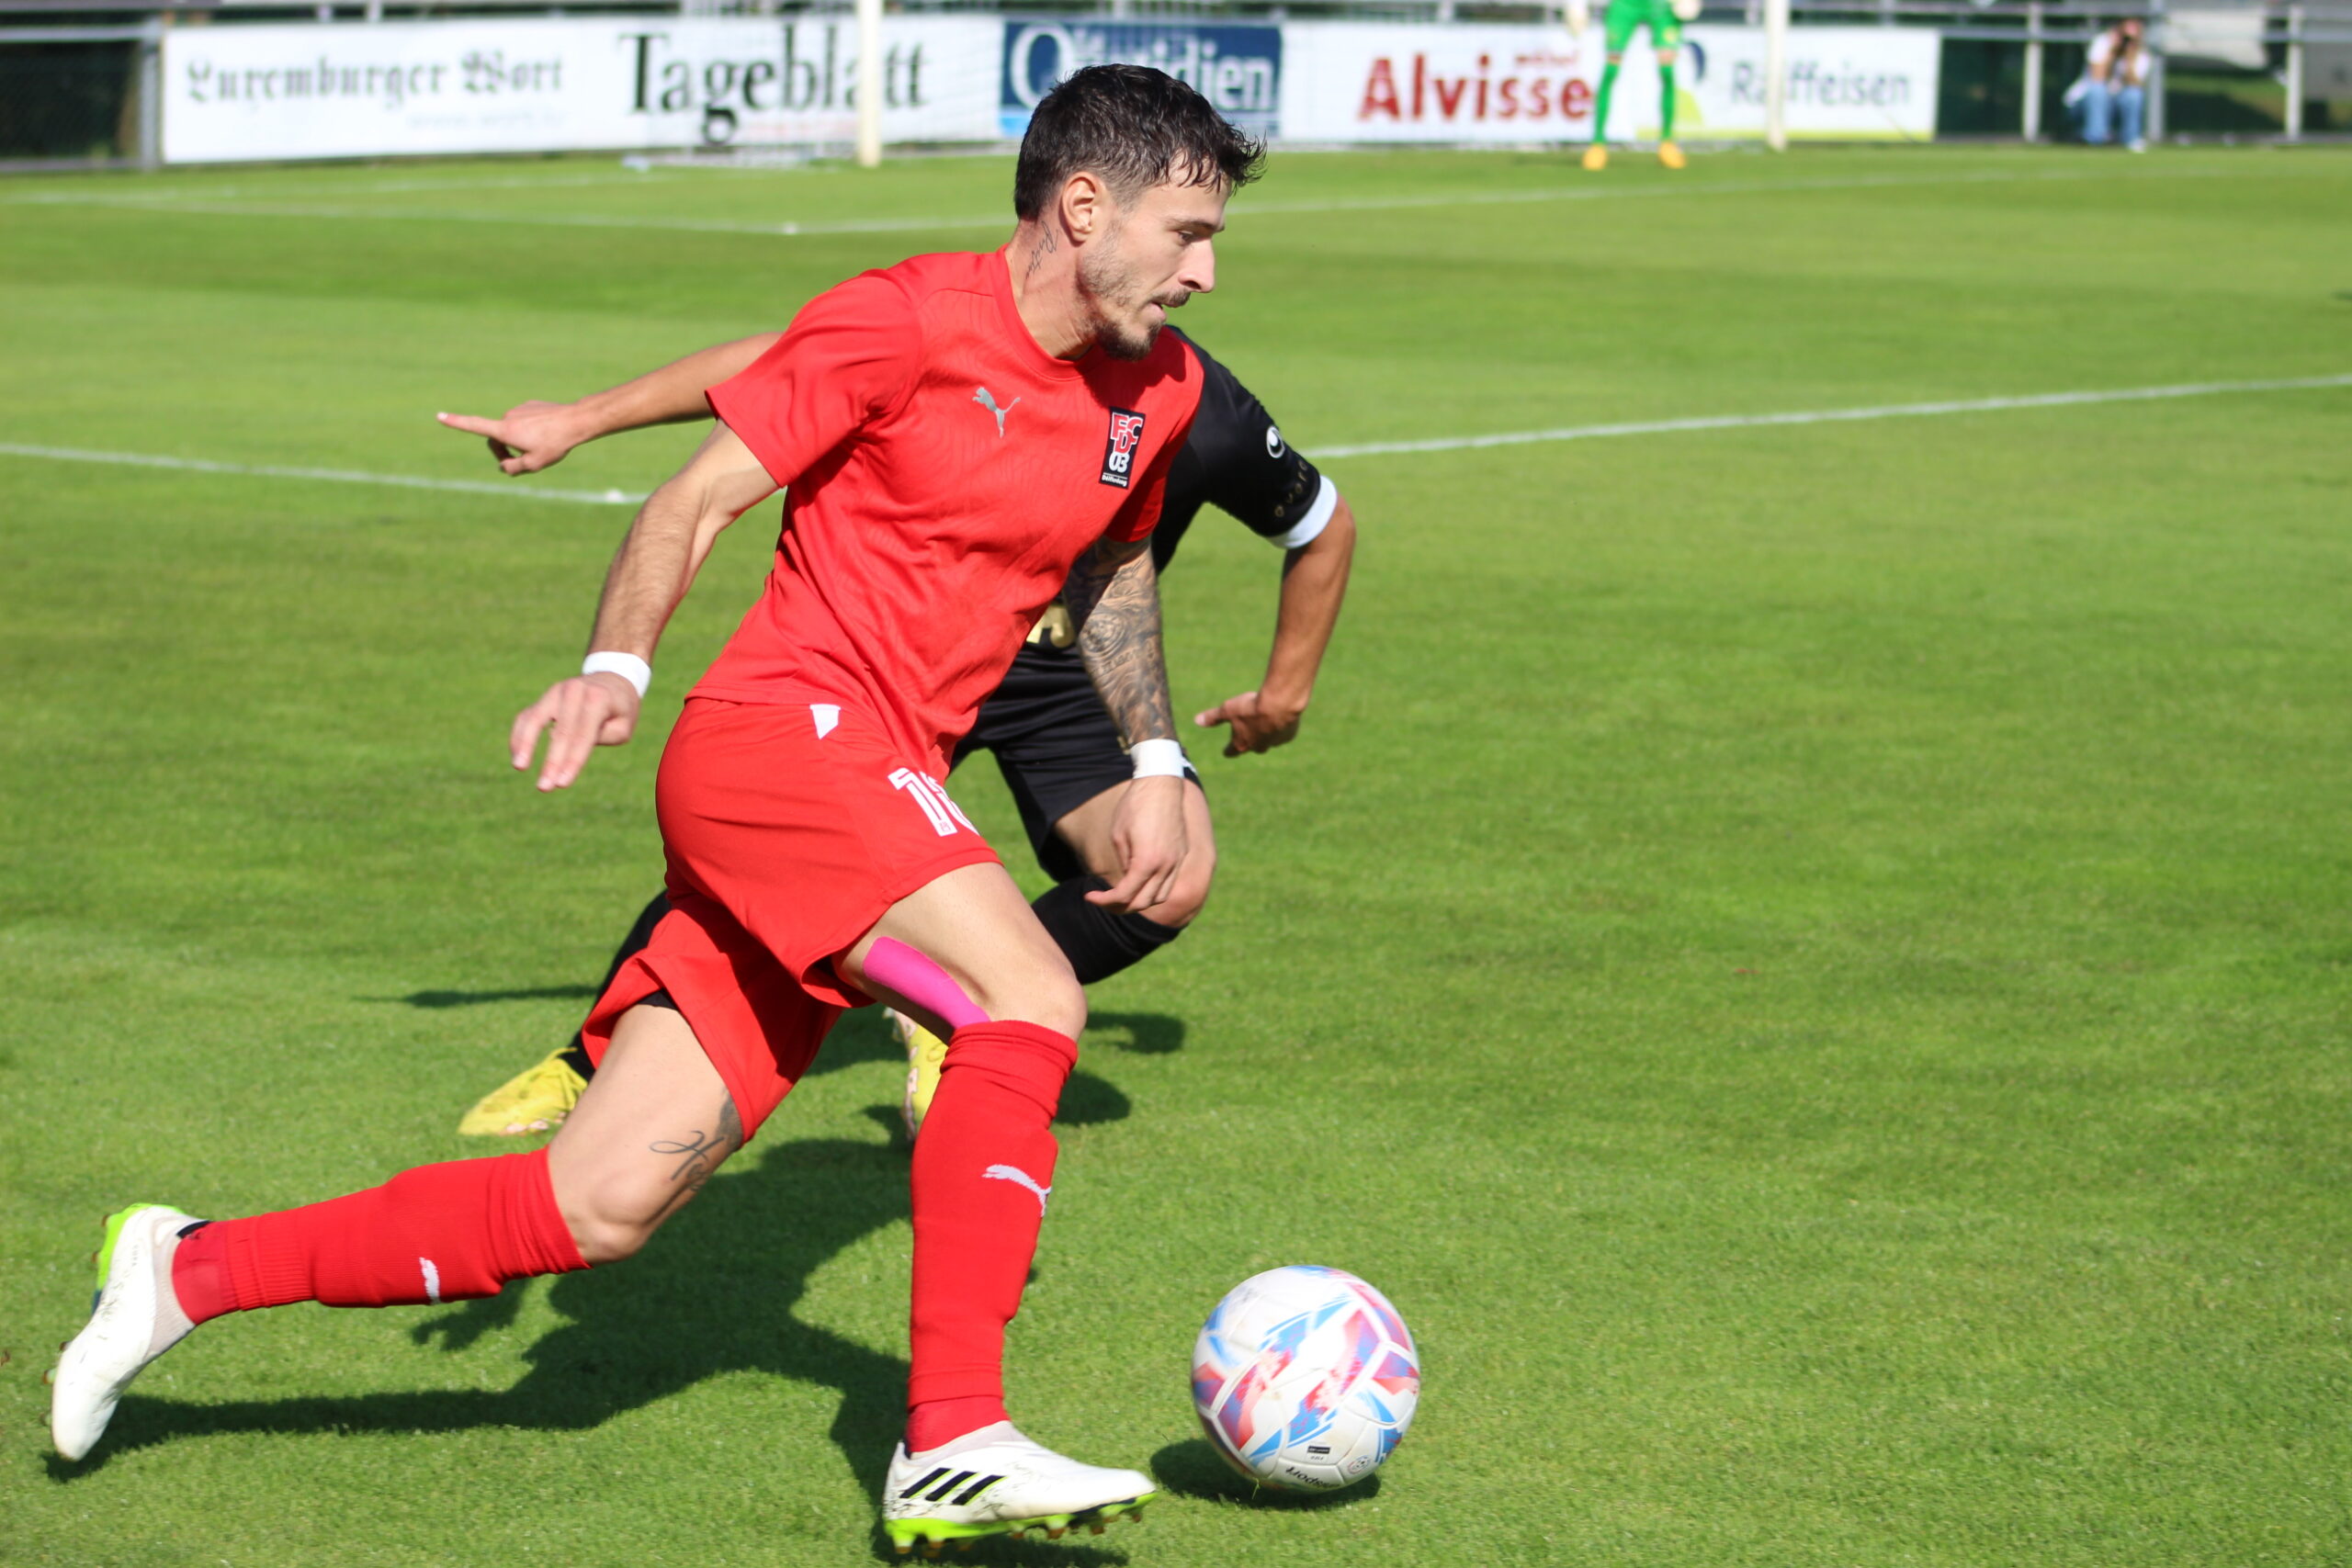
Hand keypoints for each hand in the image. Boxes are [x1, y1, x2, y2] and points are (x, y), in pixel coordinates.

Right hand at [436, 400, 584, 474]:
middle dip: (504, 452)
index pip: (475, 426)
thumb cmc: (555, 444)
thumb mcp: (534, 464)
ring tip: (541, 447)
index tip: (439, 415)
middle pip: (497, 439)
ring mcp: (519, 409)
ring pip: (512, 431)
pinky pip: (524, 423)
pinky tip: (547, 435)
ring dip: (519, 442)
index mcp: (505, 429)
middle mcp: (508, 416)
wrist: (575, 421)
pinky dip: (530, 431)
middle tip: (522, 463)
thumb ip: (512, 469)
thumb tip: (502, 466)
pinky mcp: (530, 406)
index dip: (456, 423)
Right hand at [510, 673, 639, 791]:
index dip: (573, 761)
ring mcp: (555, 692)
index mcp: (598, 698)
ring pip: (535, 719)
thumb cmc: (619, 711)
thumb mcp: (622, 726)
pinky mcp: (544, 699)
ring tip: (519, 766)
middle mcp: (574, 691)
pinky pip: (527, 717)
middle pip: (560, 731)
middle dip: (552, 761)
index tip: (562, 783)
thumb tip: (568, 749)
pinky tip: (517, 757)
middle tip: (544, 787)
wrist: (611, 681)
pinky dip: (519, 736)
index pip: (583, 735)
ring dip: (525, 744)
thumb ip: (601, 737)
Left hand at [1087, 774, 1186, 912]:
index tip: (1089, 897)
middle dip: (1120, 907)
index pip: (1125, 895)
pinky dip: (1154, 890)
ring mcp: (1177, 861)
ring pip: (1160, 897)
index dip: (1104, 901)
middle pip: (1143, 902)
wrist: (1160, 785)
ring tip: (1122, 896)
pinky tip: (1140, 883)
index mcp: (1147, 862)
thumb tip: (1125, 881)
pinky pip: (1169, 882)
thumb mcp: (1118, 836)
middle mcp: (1166, 866)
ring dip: (1140, 902)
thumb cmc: (1134, 807)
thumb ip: (1123, 863)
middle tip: (1103, 901)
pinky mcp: (1182, 855)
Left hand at [1194, 690, 1302, 756]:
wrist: (1279, 705)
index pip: (1231, 751)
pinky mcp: (1288, 736)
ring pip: (1268, 740)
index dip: (1228, 750)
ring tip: (1264, 718)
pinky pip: (1282, 733)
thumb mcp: (1228, 709)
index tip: (1226, 751)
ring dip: (1265, 732)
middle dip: (1248, 739)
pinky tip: (1279, 716)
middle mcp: (1258, 747)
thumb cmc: (1251, 708)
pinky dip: (1279, 726)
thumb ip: (1213, 717)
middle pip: (1250, 746)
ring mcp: (1274, 743)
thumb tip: (1197, 721)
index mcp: (1241, 744)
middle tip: (1247, 729)